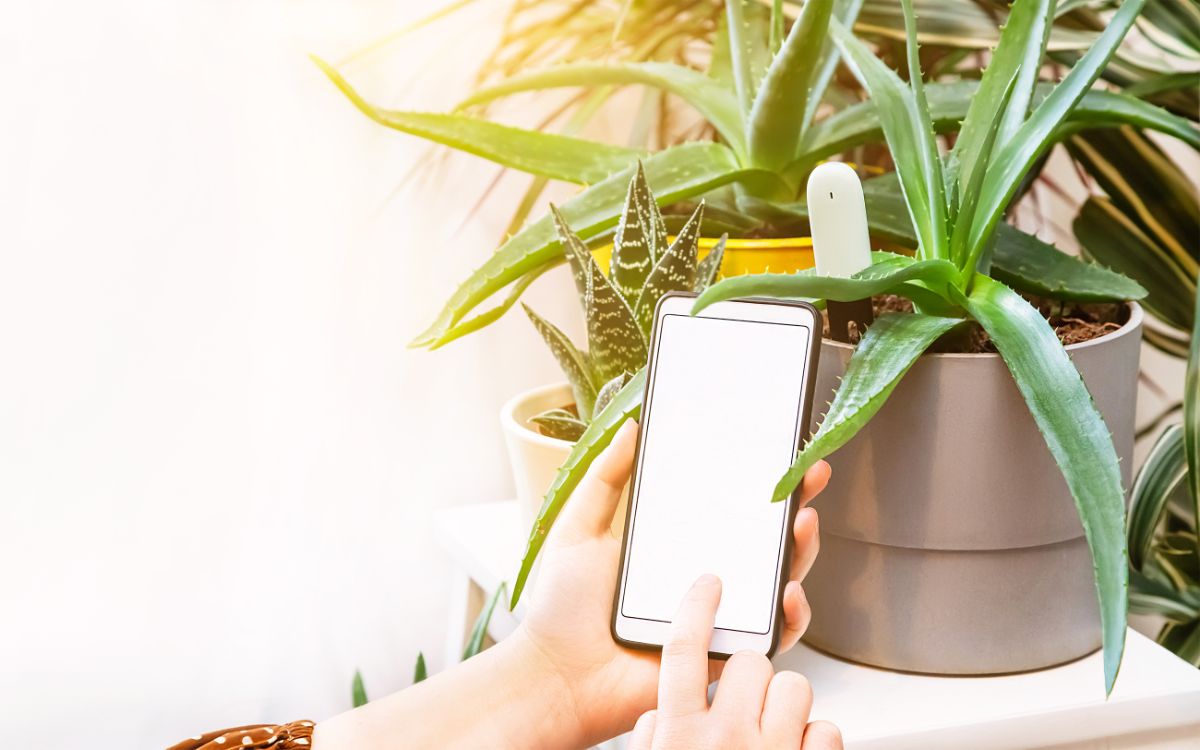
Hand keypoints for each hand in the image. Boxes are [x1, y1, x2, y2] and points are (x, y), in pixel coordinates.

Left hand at [511, 419, 831, 745]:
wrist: (557, 675)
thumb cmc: (562, 611)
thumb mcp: (578, 528)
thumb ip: (605, 478)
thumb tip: (631, 427)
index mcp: (674, 547)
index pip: (727, 508)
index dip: (756, 481)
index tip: (779, 449)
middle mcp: (703, 578)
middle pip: (764, 539)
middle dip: (795, 505)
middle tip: (808, 475)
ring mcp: (718, 614)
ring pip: (779, 581)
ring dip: (801, 550)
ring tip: (802, 522)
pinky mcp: (724, 652)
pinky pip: (774, 637)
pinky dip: (792, 615)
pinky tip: (787, 591)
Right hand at [628, 575, 841, 748]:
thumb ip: (652, 735)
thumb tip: (658, 712)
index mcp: (681, 734)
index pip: (683, 648)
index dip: (697, 607)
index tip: (711, 584)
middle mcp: (728, 739)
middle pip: (749, 659)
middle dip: (750, 669)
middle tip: (742, 694)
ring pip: (794, 686)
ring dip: (784, 701)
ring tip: (770, 724)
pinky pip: (824, 728)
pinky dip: (813, 736)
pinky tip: (795, 746)